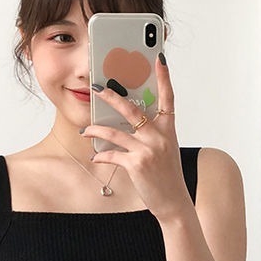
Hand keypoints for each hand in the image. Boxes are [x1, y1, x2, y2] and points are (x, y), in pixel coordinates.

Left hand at [81, 53, 193, 222]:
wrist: (174, 202)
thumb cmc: (167, 175)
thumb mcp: (165, 150)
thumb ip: (152, 133)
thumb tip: (129, 120)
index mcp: (169, 129)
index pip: (168, 97)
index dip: (164, 77)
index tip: (160, 58)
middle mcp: (160, 137)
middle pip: (132, 109)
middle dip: (112, 96)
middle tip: (97, 88)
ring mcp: (148, 150)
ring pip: (115, 133)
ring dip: (96, 130)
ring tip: (86, 130)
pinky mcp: (136, 165)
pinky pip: (112, 155)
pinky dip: (101, 155)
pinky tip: (95, 156)